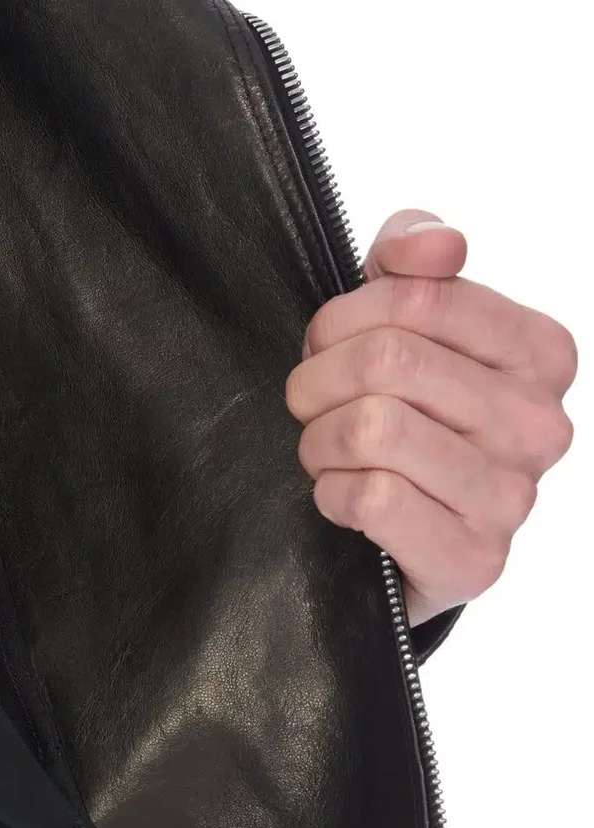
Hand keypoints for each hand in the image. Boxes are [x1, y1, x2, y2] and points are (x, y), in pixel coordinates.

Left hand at [286, 209, 577, 627]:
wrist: (402, 547)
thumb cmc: (405, 425)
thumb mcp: (405, 330)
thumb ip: (413, 265)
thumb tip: (437, 244)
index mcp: (540, 355)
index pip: (418, 296)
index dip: (342, 318)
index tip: (323, 345)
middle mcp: (541, 426)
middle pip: (387, 361)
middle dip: (319, 380)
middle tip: (310, 405)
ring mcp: (513, 498)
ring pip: (374, 428)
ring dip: (320, 441)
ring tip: (324, 452)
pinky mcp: (473, 560)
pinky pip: (373, 497)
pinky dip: (332, 494)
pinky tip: (340, 499)